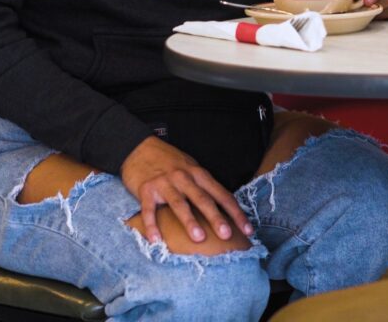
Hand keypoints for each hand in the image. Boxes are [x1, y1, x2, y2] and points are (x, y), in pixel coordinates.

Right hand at [120, 136, 252, 243]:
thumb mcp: (191, 168)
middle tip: (227, 234)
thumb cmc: (170, 161)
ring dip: (189, 221)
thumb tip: (225, 210)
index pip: (222, 195)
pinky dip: (152, 225)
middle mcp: (184, 178)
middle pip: (203, 199)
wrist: (139, 147)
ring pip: (180, 204)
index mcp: (199, 174)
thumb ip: (204, 186)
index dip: (236, 213)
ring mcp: (165, 183)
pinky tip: (156, 240)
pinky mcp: (146, 190)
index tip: (248, 230)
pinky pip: (149, 210)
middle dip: (216, 217)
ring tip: (199, 237)